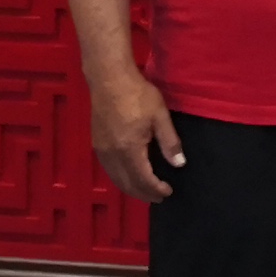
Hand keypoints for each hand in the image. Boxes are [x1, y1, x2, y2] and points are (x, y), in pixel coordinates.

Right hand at [90, 71, 183, 202]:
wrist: (109, 78)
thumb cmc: (138, 95)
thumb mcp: (160, 116)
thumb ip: (170, 142)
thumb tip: (179, 164)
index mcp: (129, 150)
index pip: (143, 179)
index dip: (156, 189)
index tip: (168, 191)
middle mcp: (112, 155)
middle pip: (127, 183)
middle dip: (143, 194)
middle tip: (159, 198)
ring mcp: (101, 150)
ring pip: (116, 178)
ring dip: (130, 188)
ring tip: (145, 191)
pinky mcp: (96, 143)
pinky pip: (109, 169)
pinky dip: (120, 178)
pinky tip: (128, 176)